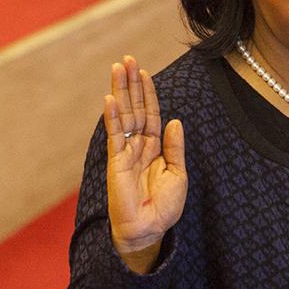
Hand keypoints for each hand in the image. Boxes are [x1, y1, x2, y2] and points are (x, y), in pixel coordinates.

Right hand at [103, 55, 187, 272]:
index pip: (150, 114)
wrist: (149, 229)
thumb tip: (173, 120)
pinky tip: (110, 99)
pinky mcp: (116, 162)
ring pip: (123, 115)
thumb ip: (174, 147)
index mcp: (154, 148)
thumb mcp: (178, 173)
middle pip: (134, 108)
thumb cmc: (164, 207)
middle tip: (126, 59)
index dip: (148, 93)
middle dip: (131, 84)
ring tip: (118, 68)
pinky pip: (114, 135)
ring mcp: (125, 152)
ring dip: (120, 91)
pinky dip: (113, 117)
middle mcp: (138, 146)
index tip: (144, 72)